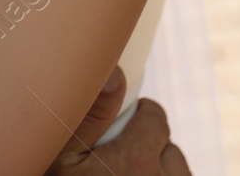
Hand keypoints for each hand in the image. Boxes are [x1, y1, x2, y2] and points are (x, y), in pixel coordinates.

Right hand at [45, 67, 190, 175]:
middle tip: (118, 162)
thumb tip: (115, 74)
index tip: (122, 127)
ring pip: (178, 172)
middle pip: (168, 147)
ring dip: (159, 172)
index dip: (138, 117)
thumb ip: (89, 115)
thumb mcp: (61, 158)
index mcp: (137, 161)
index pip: (155, 117)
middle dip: (148, 148)